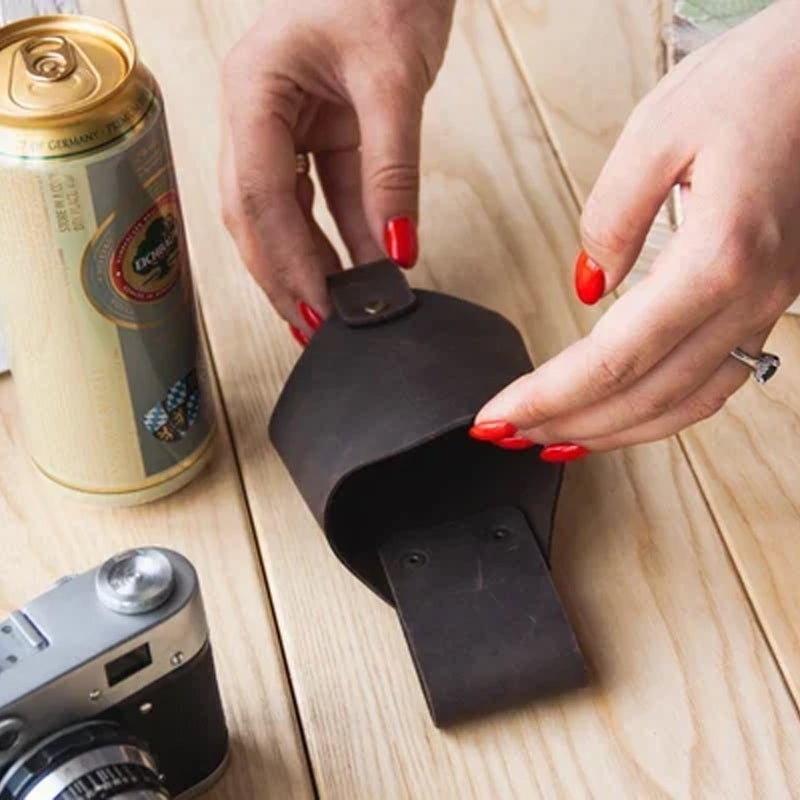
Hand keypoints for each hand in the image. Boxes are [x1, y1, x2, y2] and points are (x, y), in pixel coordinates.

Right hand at [220, 0, 454, 343]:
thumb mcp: (392, 80)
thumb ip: (391, 171)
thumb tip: (396, 250)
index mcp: (253, 90)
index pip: (257, 196)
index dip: (286, 260)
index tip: (317, 307)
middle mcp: (255, 114)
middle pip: (256, 215)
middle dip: (285, 274)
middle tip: (316, 328)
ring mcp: (282, 126)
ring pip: (285, 214)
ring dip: (311, 263)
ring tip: (337, 314)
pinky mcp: (317, 135)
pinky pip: (324, 197)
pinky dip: (344, 236)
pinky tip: (364, 270)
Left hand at [471, 0, 799, 461]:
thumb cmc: (762, 82)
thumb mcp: (659, 130)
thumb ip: (612, 217)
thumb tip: (586, 284)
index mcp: (718, 258)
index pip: (611, 360)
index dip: (547, 397)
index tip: (498, 416)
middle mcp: (750, 296)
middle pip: (644, 395)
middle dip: (566, 424)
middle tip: (508, 435)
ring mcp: (769, 306)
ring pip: (684, 403)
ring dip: (613, 431)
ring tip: (555, 438)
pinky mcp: (771, 300)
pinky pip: (715, 381)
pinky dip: (661, 411)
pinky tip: (625, 413)